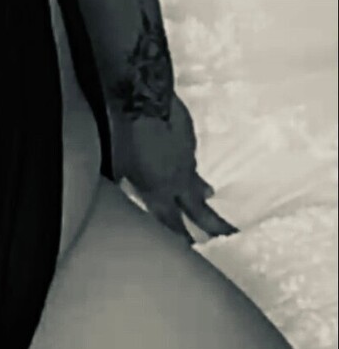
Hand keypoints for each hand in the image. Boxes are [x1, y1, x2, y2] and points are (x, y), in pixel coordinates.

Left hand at [110, 93, 238, 243]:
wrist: (143, 98)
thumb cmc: (122, 135)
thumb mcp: (116, 167)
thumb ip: (126, 184)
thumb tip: (125, 189)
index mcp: (159, 191)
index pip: (172, 222)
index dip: (181, 238)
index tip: (193, 251)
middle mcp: (178, 178)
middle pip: (199, 208)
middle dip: (215, 225)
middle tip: (232, 236)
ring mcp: (187, 156)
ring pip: (194, 178)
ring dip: (199, 189)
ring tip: (208, 197)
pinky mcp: (189, 137)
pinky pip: (189, 156)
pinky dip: (186, 162)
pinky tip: (181, 159)